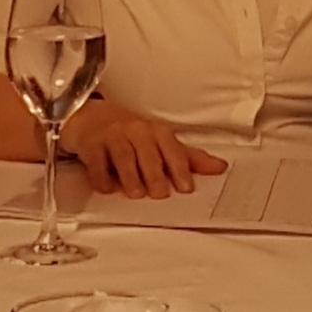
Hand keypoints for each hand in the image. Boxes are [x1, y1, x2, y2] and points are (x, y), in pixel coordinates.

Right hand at [61, 102, 226, 198]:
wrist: (92, 117)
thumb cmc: (132, 134)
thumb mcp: (161, 142)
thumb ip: (188, 157)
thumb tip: (220, 167)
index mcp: (156, 132)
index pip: (171, 149)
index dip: (180, 168)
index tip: (186, 187)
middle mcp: (136, 131)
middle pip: (147, 152)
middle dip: (155, 173)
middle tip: (160, 194)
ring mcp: (112, 136)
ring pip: (123, 155)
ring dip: (130, 175)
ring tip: (135, 193)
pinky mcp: (91, 144)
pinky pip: (96, 160)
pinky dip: (101, 175)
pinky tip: (106, 188)